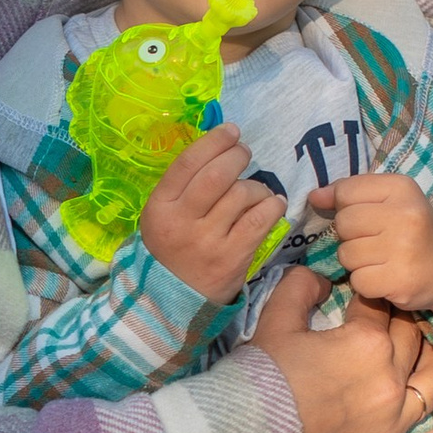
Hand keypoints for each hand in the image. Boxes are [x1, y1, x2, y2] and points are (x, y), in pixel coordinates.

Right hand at [138, 125, 285, 304]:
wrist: (171, 301)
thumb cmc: (171, 250)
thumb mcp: (163, 216)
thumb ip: (184, 186)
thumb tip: (221, 149)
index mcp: (160, 207)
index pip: (188, 163)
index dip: (214, 141)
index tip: (231, 131)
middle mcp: (182, 222)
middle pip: (217, 174)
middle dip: (237, 156)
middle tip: (244, 154)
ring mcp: (208, 241)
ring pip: (242, 194)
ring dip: (257, 186)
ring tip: (257, 193)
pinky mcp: (233, 259)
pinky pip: (261, 220)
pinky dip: (272, 206)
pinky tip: (272, 205)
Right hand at [251, 267, 432, 432]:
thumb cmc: (260, 380)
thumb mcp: (274, 321)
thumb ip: (301, 288)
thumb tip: (323, 280)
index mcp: (368, 343)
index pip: (379, 309)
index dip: (372, 298)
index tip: (366, 298)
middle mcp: (391, 380)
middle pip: (411, 342)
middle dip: (404, 324)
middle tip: (395, 319)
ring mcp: (395, 423)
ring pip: (431, 386)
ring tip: (431, 354)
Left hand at [307, 171, 432, 320]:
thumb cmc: (412, 231)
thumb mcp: (389, 200)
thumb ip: (350, 193)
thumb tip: (314, 197)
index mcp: (401, 187)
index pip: (345, 192)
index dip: (346, 208)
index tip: (366, 218)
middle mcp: (405, 215)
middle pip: (343, 223)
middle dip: (351, 237)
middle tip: (375, 242)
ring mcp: (404, 249)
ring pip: (346, 254)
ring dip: (357, 262)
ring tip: (381, 260)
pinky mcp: (400, 281)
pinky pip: (358, 281)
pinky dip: (366, 283)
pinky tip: (385, 278)